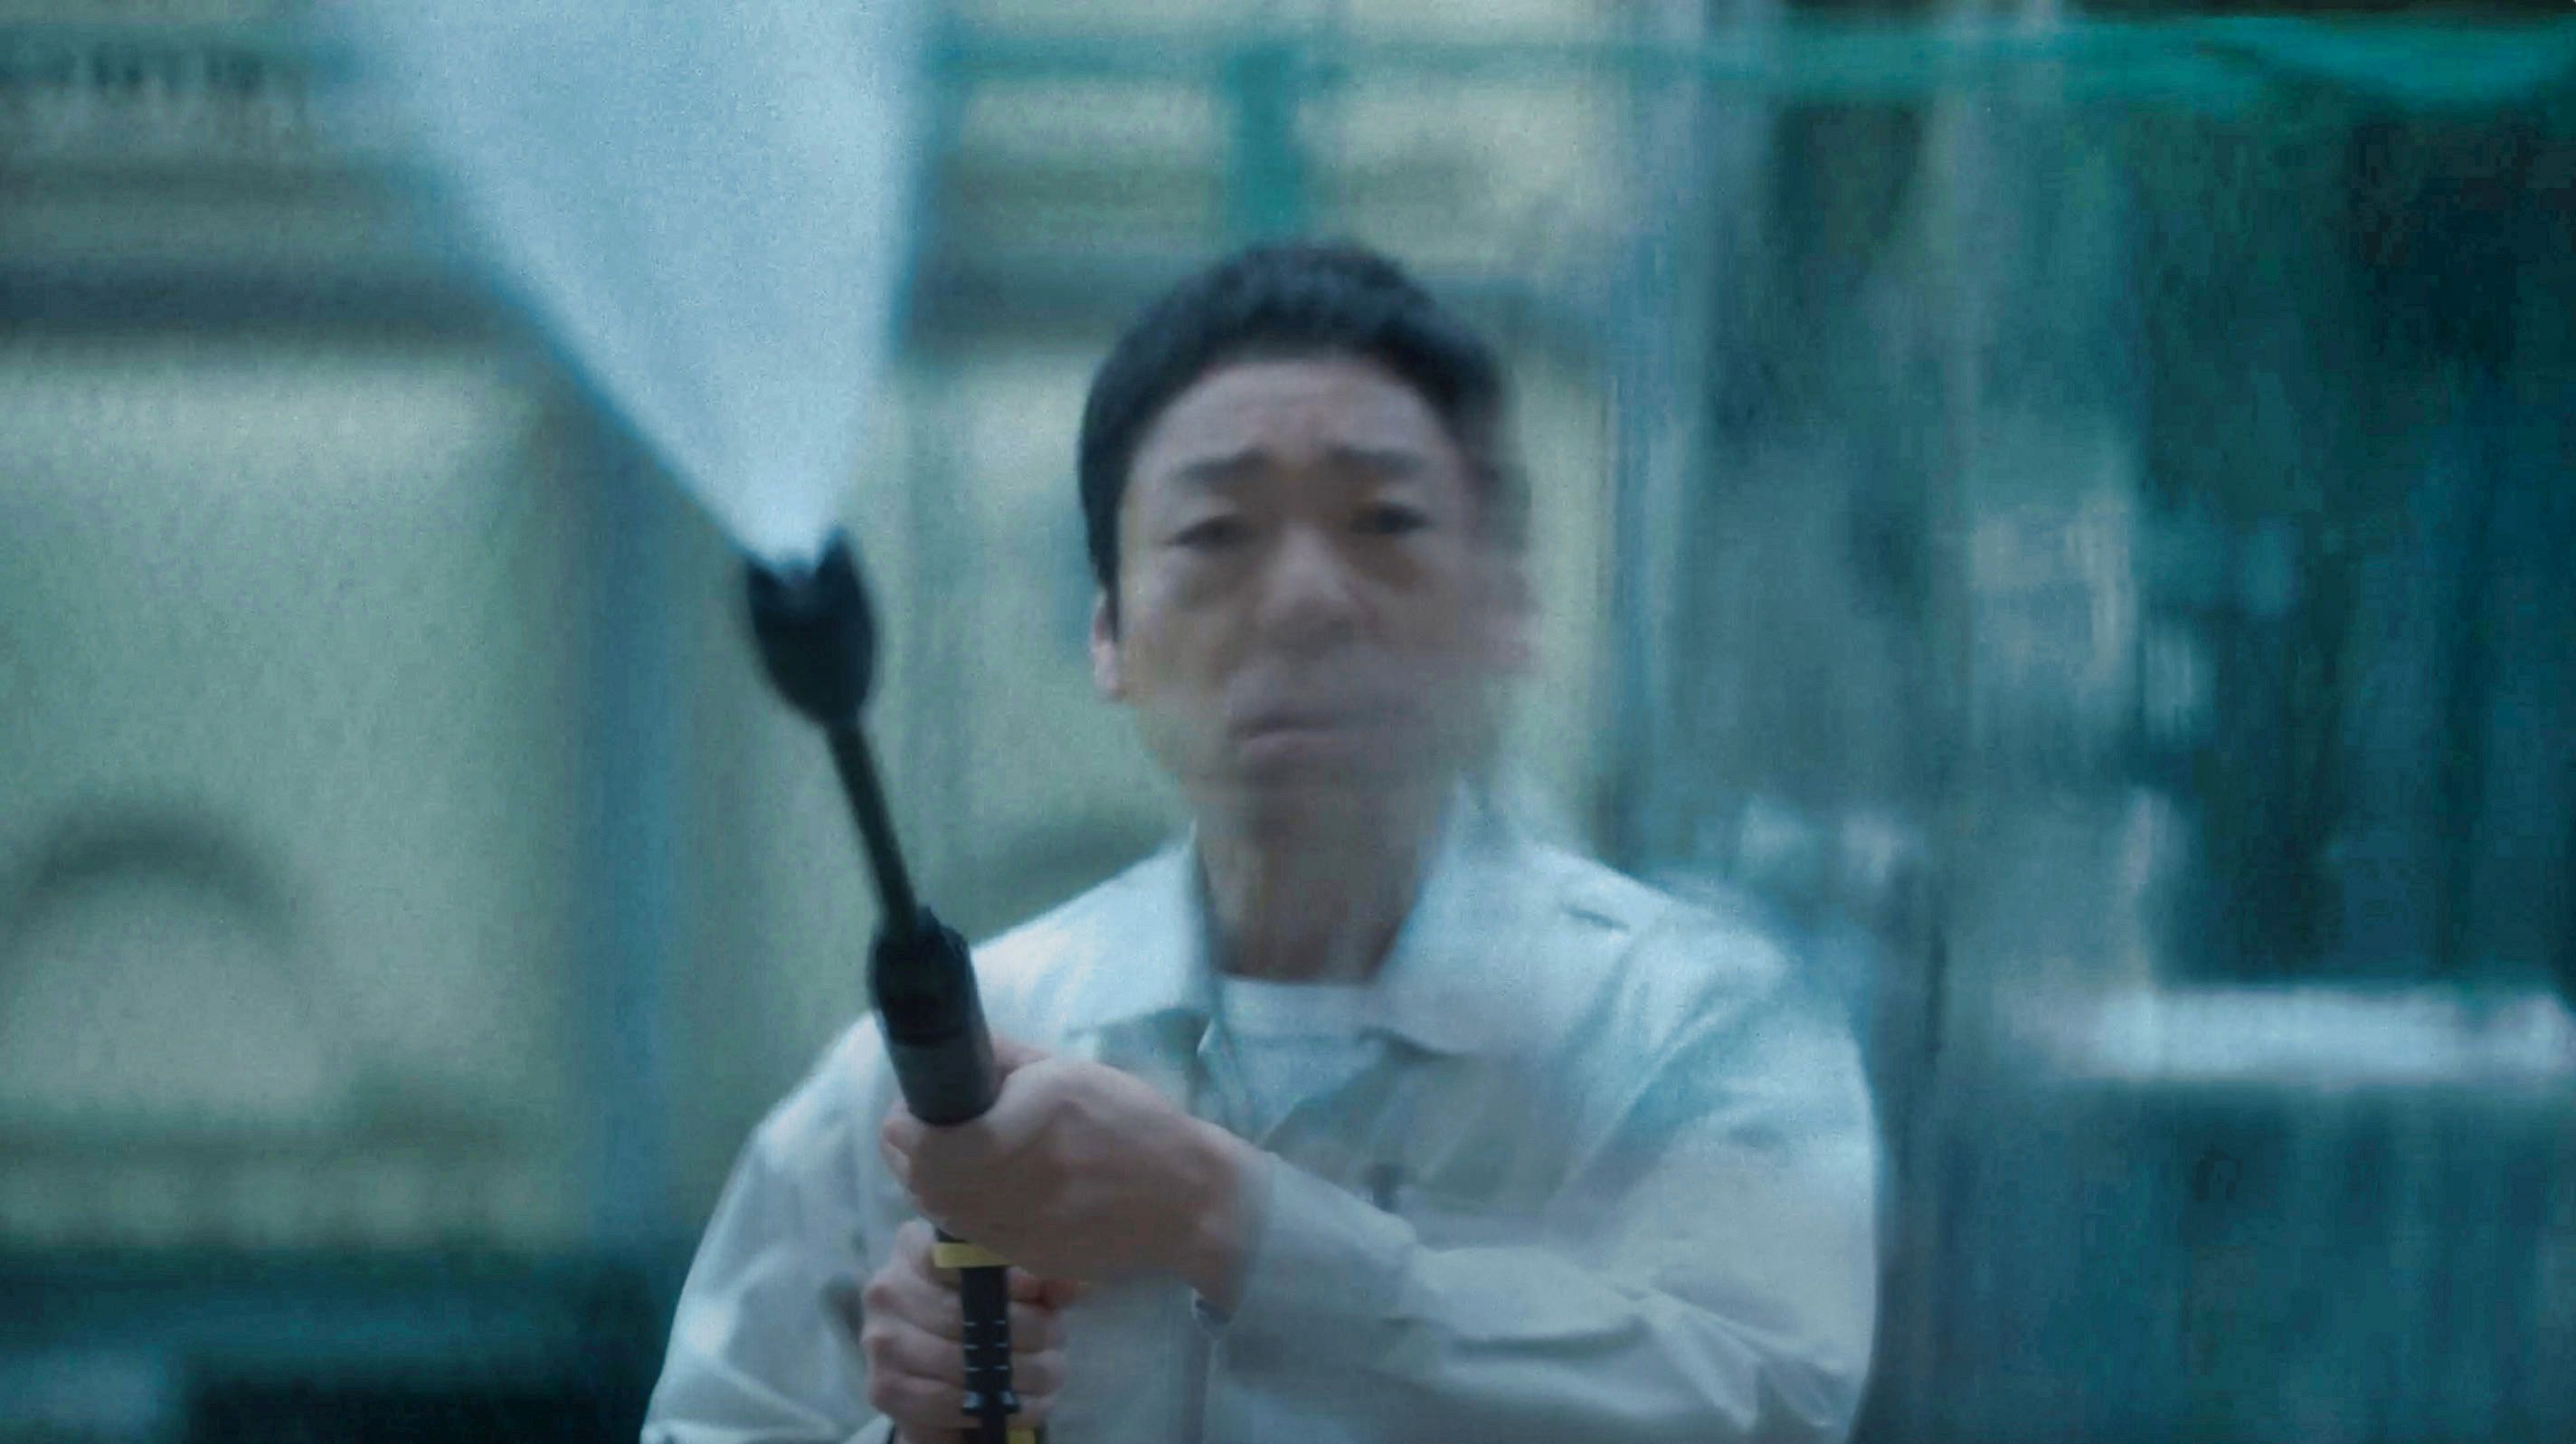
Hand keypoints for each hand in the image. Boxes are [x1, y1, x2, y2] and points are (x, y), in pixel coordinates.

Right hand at [839, 1219, 1078, 1441]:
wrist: (940, 1379)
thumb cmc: (983, 1318)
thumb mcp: (1018, 1292)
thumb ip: (1042, 1282)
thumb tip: (1067, 1284)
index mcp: (915, 1247)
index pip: (957, 1252)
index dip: (1006, 1275)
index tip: (1038, 1292)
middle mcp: (888, 1287)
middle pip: (966, 1310)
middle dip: (1025, 1333)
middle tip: (1055, 1345)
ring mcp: (880, 1338)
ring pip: (961, 1359)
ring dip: (1016, 1374)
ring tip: (1045, 1377)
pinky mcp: (884, 1387)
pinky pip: (946, 1400)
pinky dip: (987, 1404)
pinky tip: (1011, 1402)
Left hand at [880, 1035, 1261, 1303]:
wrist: (1184, 1200)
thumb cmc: (1133, 1124)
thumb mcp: (1071, 1072)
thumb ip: (1008, 1061)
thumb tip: (955, 1054)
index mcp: (1032, 1116)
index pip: (930, 1136)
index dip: (906, 1121)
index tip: (912, 1107)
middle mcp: (1019, 1174)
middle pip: (922, 1175)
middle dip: (907, 1150)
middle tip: (919, 1131)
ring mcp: (1019, 1223)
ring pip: (936, 1207)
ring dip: (926, 1181)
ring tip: (943, 1160)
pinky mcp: (1024, 1255)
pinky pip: (964, 1232)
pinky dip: (954, 1209)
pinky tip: (973, 1190)